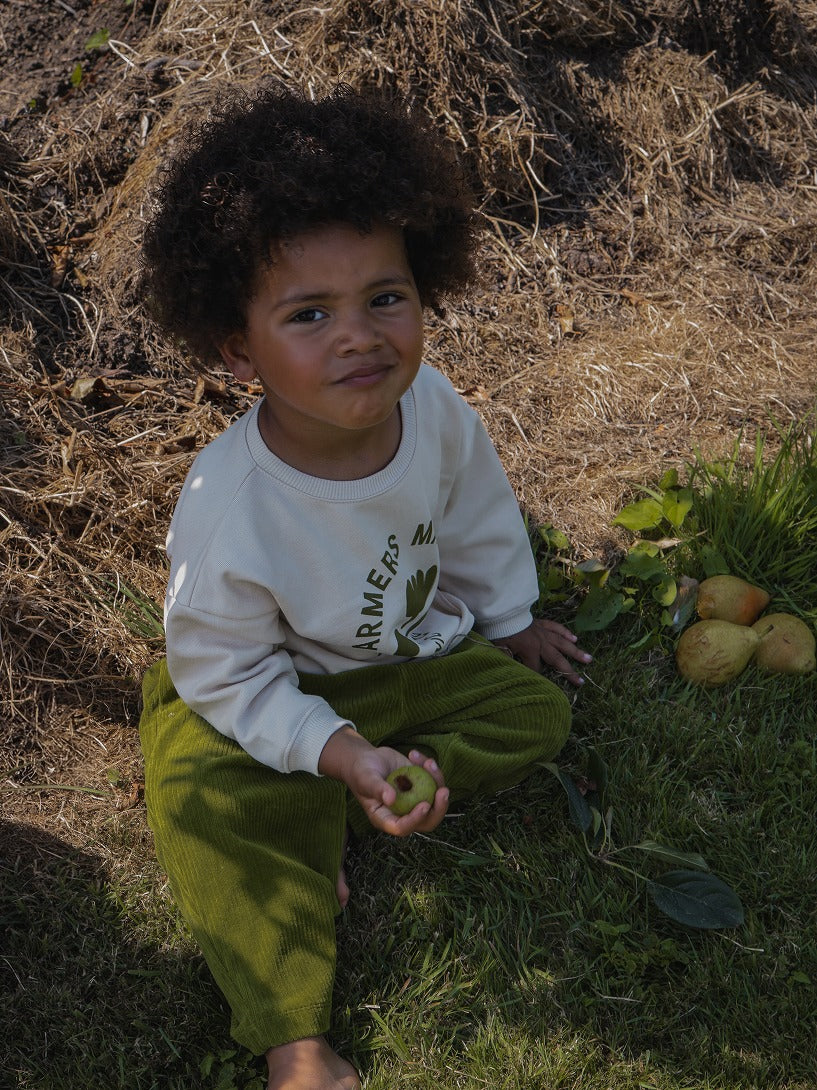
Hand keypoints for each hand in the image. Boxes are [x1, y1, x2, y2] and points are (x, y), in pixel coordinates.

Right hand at [318, 729, 448, 835]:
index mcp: (386, 818)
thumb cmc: (361, 772)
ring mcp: (414, 800)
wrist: (367, 759)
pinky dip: (429, 768)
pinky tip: (414, 755)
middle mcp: (403, 813)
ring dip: (437, 781)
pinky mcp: (421, 786)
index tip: (424, 805)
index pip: (403, 827)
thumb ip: (377, 789)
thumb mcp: (366, 779)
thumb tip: (391, 799)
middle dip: (439, 809)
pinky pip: (433, 781)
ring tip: (428, 762)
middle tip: (443, 791)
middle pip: (427, 821)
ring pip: (435, 800)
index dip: (415, 820)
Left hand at [492, 618, 590, 686]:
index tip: (539, 685)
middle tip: (582, 681)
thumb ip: (510, 662)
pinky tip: (574, 638)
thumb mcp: (501, 649)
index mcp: (530, 650)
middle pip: (557, 659)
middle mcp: (541, 642)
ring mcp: (543, 632)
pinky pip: (556, 627)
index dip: (537, 677)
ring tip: (589, 659)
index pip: (536, 668)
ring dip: (576, 651)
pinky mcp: (542, 623)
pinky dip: (565, 632)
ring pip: (562, 643)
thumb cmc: (500, 632)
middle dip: (569, 671)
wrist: (502, 612)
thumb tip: (515, 674)